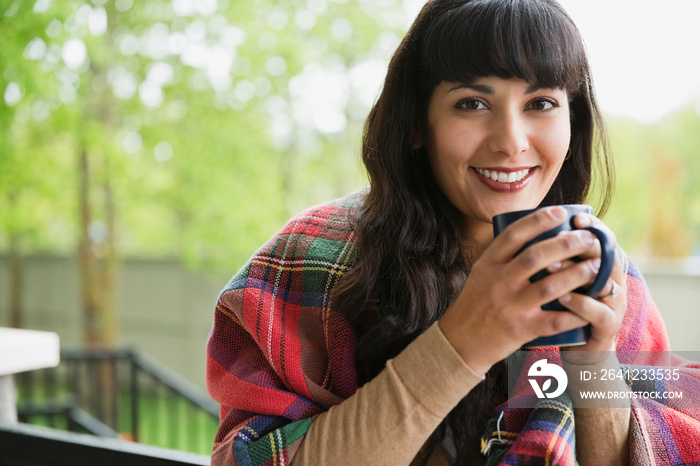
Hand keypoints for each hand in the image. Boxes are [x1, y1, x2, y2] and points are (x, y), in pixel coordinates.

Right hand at [439, 206, 607, 375]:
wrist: (460, 341)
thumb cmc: (475, 304)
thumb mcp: (481, 274)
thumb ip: (503, 257)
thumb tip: (535, 233)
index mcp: (488, 264)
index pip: (513, 235)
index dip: (539, 221)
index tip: (561, 212)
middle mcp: (498, 282)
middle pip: (536, 256)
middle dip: (567, 244)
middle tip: (588, 238)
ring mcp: (510, 306)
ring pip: (551, 285)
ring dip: (578, 274)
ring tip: (596, 266)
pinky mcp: (521, 329)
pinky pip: (555, 320)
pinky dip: (576, 312)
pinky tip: (591, 305)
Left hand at [558, 214, 626, 360]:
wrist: (580, 348)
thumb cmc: (565, 308)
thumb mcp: (561, 279)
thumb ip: (556, 258)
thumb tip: (531, 228)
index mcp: (604, 265)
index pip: (605, 238)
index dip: (592, 226)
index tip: (573, 217)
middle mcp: (614, 281)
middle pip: (605, 256)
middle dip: (580, 245)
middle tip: (556, 239)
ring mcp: (614, 304)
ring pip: (602, 282)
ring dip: (575, 272)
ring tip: (551, 265)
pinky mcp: (608, 326)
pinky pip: (597, 313)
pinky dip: (580, 304)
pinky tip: (562, 297)